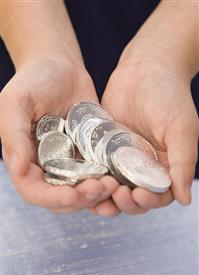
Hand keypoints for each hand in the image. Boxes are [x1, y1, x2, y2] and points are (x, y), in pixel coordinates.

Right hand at [0, 56, 118, 212]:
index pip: (36, 192)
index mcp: (26, 159)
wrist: (60, 67)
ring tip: (114, 184)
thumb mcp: (16, 101)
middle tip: (102, 188)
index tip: (74, 195)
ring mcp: (70, 162)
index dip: (53, 198)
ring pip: (84, 191)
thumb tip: (19, 169)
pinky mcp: (89, 154)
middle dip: (82, 199)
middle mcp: (47, 166)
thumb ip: (12, 134)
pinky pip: (99, 174)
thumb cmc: (33, 80)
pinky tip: (121, 177)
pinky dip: (109, 180)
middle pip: (63, 198)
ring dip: (99, 194)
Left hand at [92, 59, 197, 215]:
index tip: (137, 194)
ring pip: (112, 186)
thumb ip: (183, 162)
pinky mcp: (103, 147)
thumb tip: (185, 199)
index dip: (148, 200)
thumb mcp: (182, 128)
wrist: (145, 68)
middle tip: (116, 193)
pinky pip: (96, 167)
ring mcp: (121, 158)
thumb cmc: (170, 95)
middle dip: (124, 202)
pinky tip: (82, 178)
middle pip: (132, 196)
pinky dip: (90, 176)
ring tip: (96, 191)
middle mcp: (142, 166)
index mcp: (164, 166)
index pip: (157, 195)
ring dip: (104, 195)